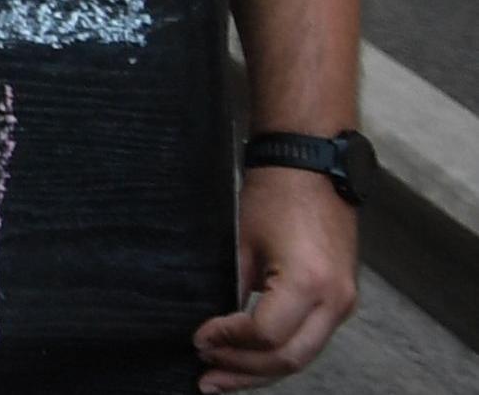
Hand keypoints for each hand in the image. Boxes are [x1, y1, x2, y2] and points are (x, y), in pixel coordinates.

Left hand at [198, 162, 357, 388]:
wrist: (314, 167)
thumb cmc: (276, 195)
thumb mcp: (243, 242)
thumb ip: (233, 288)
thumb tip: (214, 327)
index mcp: (310, 283)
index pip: (265, 334)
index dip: (228, 342)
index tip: (198, 338)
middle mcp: (335, 301)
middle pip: (289, 358)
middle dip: (243, 371)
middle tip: (205, 377)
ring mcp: (343, 303)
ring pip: (301, 356)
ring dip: (259, 371)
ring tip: (220, 378)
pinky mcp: (340, 300)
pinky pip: (309, 339)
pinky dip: (278, 354)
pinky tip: (248, 359)